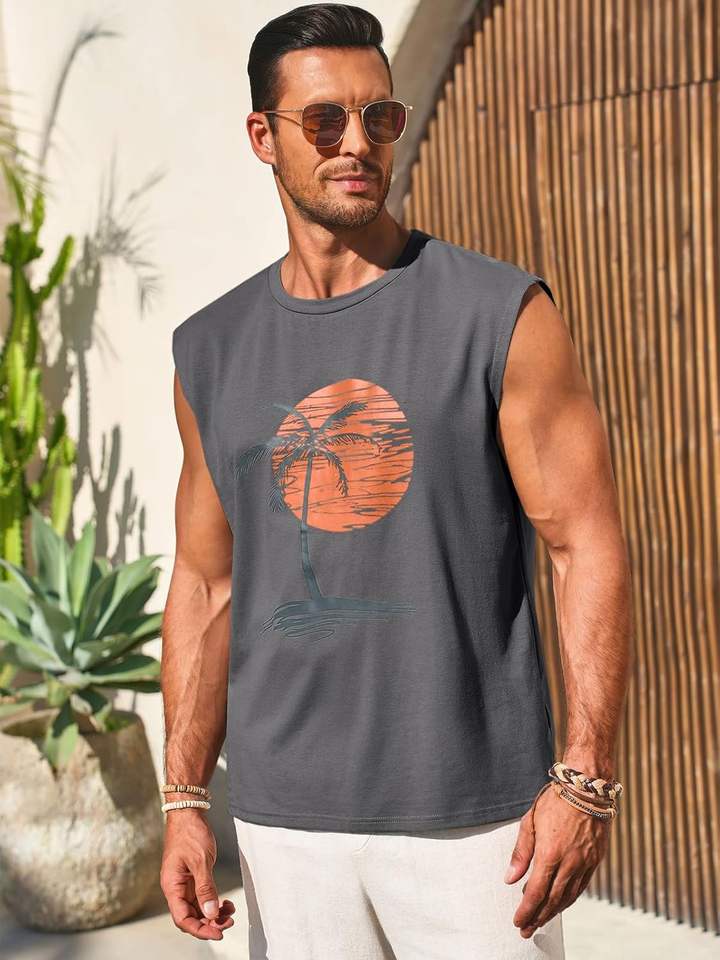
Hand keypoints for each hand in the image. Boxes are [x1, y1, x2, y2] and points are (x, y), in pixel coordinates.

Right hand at [160, 808, 235, 939]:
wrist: (188, 813)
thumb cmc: (190, 833)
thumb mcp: (200, 861)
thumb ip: (205, 888)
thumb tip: (210, 913)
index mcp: (172, 886)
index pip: (183, 918)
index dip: (200, 929)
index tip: (218, 933)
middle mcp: (176, 888)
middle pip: (190, 916)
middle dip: (209, 923)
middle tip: (229, 922)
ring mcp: (184, 882)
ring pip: (197, 908)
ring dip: (213, 913)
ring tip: (230, 913)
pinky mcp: (192, 876)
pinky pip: (201, 896)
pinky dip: (213, 902)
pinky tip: (225, 903)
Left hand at [504, 784, 609, 937]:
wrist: (587, 788)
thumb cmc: (555, 801)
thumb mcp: (530, 821)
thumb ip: (521, 852)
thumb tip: (510, 879)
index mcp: (550, 853)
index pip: (536, 891)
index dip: (526, 910)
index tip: (518, 921)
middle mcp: (570, 862)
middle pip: (553, 900)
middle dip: (538, 917)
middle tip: (526, 930)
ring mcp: (585, 862)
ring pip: (569, 897)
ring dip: (554, 912)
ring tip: (541, 920)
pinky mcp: (596, 859)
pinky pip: (582, 887)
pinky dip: (570, 899)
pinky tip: (561, 903)